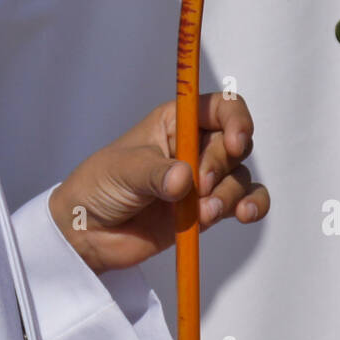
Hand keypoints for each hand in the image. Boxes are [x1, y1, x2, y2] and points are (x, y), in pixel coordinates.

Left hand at [47, 93, 266, 273]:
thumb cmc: (99, 186)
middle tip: (198, 187)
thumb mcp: (123, 171)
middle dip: (221, 167)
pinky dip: (252, 205)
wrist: (87, 232)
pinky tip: (244, 214)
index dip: (236, 119)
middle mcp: (194, 146)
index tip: (235, 143)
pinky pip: (244, 201)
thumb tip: (185, 181)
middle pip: (234, 145)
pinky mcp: (207, 210)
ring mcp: (202, 180)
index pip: (220, 107)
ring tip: (205, 213)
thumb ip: (155, 174)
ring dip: (230, 194)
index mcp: (175, 123)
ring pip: (240, 176)